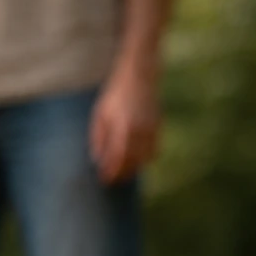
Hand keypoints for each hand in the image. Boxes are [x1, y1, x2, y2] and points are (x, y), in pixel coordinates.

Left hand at [90, 70, 161, 184]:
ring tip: (122, 174)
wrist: (139, 73)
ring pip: (144, 158)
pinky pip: (153, 149)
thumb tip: (98, 160)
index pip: (116, 158)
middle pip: (131, 162)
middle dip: (121, 174)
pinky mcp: (158, 126)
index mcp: (122, 127)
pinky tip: (135, 161)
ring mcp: (151, 128)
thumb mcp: (100, 114)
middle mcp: (139, 130)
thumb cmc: (115, 94)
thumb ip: (98, 138)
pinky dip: (144, 158)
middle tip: (112, 181)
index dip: (111, 171)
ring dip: (134, 168)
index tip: (104, 180)